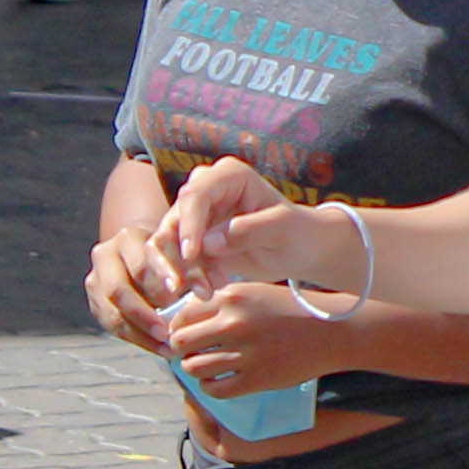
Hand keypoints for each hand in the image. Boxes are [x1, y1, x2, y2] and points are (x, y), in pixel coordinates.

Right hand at [82, 223, 182, 355]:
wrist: (145, 256)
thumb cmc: (173, 254)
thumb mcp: (183, 254)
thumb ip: (195, 270)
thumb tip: (206, 293)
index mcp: (127, 238)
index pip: (140, 261)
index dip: (158, 279)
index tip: (177, 293)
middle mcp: (105, 257)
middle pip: (119, 290)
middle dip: (144, 314)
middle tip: (167, 332)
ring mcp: (96, 282)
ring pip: (113, 314)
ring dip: (141, 334)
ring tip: (166, 347)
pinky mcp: (95, 304)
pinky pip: (113, 327)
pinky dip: (137, 339)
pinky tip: (158, 348)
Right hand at [158, 155, 298, 292]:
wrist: (301, 250)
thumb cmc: (298, 232)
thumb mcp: (282, 229)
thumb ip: (248, 231)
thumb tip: (208, 243)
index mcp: (229, 176)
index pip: (195, 196)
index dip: (189, 224)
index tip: (192, 255)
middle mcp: (206, 191)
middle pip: (173, 219)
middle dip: (175, 255)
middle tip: (185, 286)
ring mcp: (197, 216)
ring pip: (167, 243)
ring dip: (180, 271)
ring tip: (207, 291)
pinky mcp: (193, 240)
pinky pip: (176, 260)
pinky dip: (187, 278)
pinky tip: (209, 290)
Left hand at [164, 280, 337, 395]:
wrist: (332, 332)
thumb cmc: (291, 310)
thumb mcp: (255, 293)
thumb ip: (222, 303)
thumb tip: (184, 320)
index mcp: (232, 297)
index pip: (182, 315)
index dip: (177, 327)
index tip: (184, 334)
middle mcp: (234, 323)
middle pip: (181, 342)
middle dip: (181, 349)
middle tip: (190, 353)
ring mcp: (244, 353)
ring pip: (193, 367)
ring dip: (194, 369)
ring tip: (205, 366)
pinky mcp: (255, 379)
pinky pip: (214, 389)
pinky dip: (210, 387)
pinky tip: (219, 380)